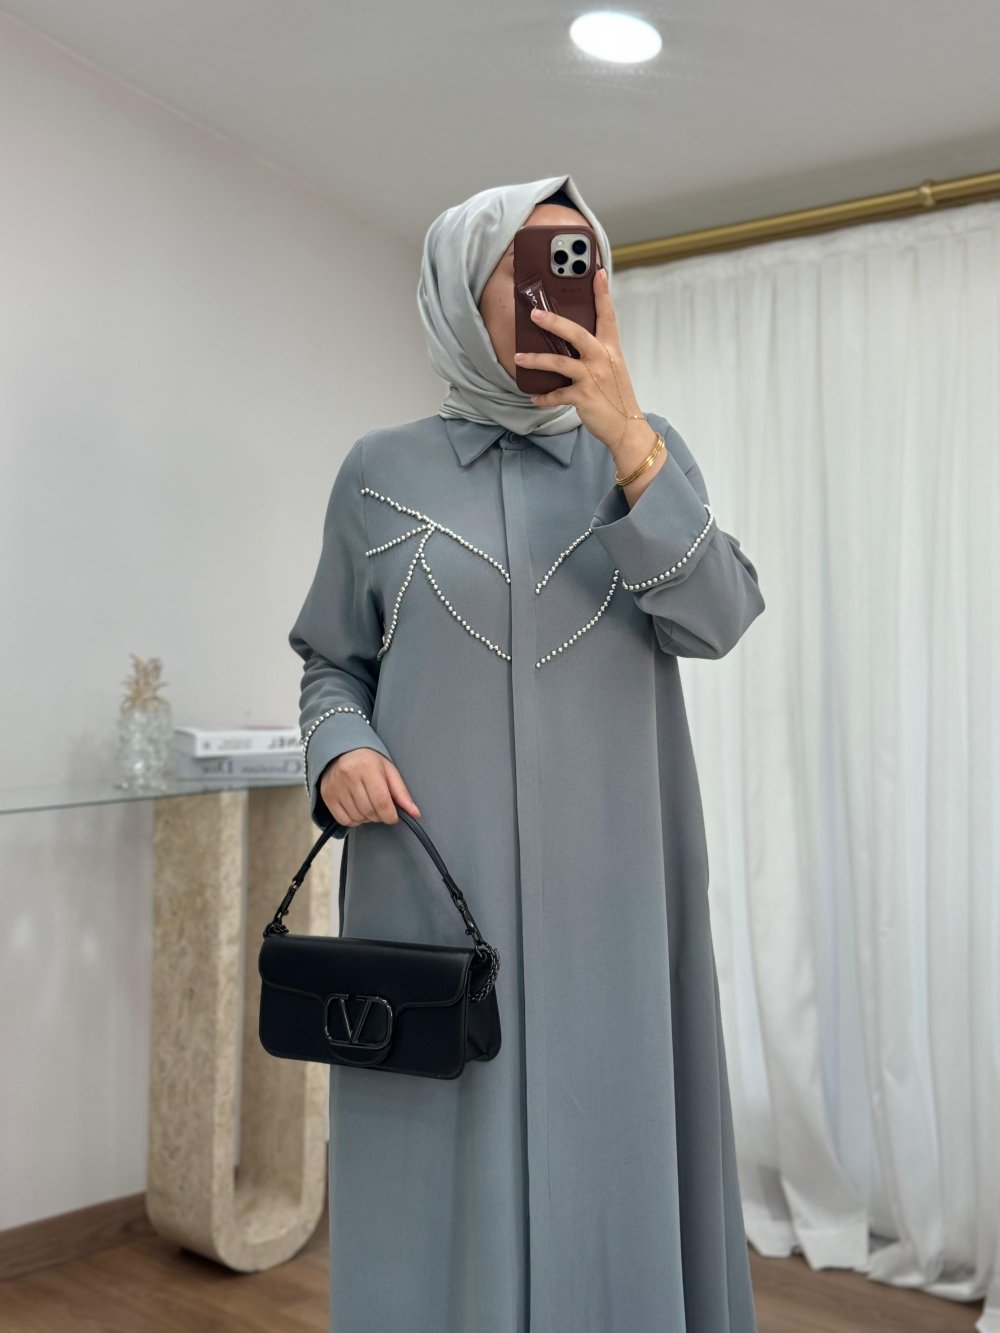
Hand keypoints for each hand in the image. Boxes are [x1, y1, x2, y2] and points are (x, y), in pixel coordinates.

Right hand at [319, 748, 420, 826]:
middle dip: (380, 816)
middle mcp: (349, 776)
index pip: (381, 801)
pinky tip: (358, 810)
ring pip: (357, 817)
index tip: (393, 817)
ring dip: (367, 819)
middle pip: (369, 811)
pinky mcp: (327, 795)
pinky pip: (343, 819)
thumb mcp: (389, 771)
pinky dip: (354, 820)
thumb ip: (402, 793)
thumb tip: (415, 814)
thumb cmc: (368, 762)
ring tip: (369, 806)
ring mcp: (336, 786)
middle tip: (382, 809)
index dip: (390, 815)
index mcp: (368, 767)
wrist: (341, 752)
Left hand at [513, 267, 651, 457]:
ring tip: (518, 357)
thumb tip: (570, 341)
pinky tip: (534, 397)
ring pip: (559, 363)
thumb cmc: (617, 396)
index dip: (602, 294)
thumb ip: (596, 352)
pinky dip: (544, 397)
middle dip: (554, 322)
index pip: (608, 316)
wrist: (627, 427)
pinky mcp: (583, 398)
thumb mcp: (612, 368)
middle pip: (576, 333)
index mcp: (611, 349)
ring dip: (536, 360)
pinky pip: (557, 394)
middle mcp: (602, 359)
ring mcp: (592, 378)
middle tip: (534, 314)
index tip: (597, 272)